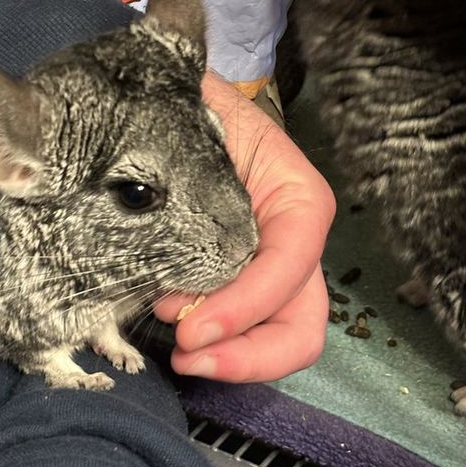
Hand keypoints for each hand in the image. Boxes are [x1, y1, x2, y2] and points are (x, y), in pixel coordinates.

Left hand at [153, 70, 334, 382]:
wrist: (177, 107)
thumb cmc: (195, 107)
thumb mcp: (203, 120)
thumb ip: (195, 164)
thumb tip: (163, 221)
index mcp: (297, 197)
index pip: (291, 262)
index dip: (246, 303)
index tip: (187, 326)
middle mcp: (293, 244)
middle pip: (302, 324)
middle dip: (249, 354)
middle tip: (187, 354)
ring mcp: (267, 270)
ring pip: (279, 340)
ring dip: (231, 359)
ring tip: (176, 350)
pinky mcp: (236, 285)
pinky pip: (241, 333)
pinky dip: (214, 348)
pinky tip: (171, 335)